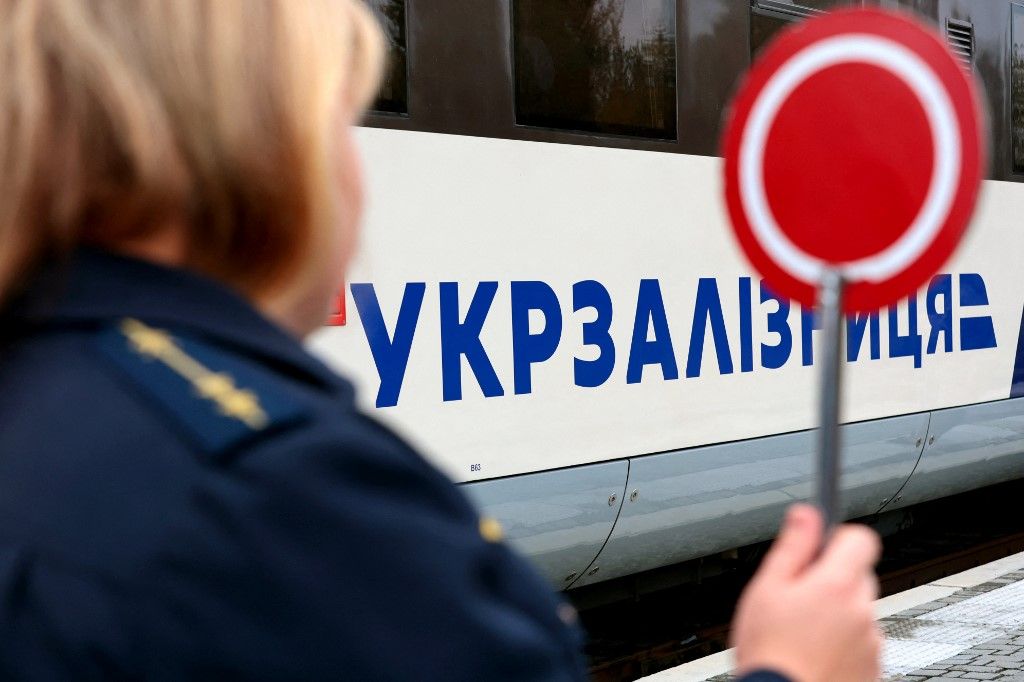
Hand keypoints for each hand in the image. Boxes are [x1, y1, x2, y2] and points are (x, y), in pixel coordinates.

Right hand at [731, 504, 882, 681]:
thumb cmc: (770, 652)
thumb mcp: (767, 588)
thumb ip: (792, 547)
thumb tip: (806, 514)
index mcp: (837, 585)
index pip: (861, 538)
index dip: (838, 536)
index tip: (819, 546)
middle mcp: (862, 612)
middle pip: (858, 575)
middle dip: (832, 579)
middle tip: (798, 596)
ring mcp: (871, 643)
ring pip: (858, 611)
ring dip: (837, 614)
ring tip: (801, 632)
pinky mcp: (872, 669)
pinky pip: (861, 642)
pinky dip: (842, 643)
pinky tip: (813, 652)